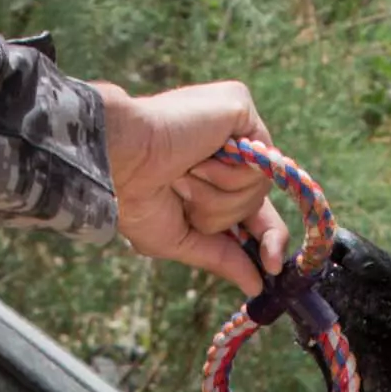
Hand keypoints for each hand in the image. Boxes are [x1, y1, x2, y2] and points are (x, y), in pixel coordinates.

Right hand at [99, 80, 292, 289]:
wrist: (119, 160)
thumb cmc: (133, 197)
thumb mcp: (180, 238)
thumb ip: (221, 258)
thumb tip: (256, 286)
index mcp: (210, 175)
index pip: (254, 209)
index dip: (267, 238)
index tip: (271, 267)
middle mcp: (226, 148)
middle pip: (257, 202)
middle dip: (222, 215)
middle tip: (183, 196)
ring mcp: (234, 126)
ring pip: (259, 187)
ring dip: (217, 195)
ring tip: (183, 174)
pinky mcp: (240, 105)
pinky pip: (260, 161)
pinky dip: (226, 173)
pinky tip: (197, 159)